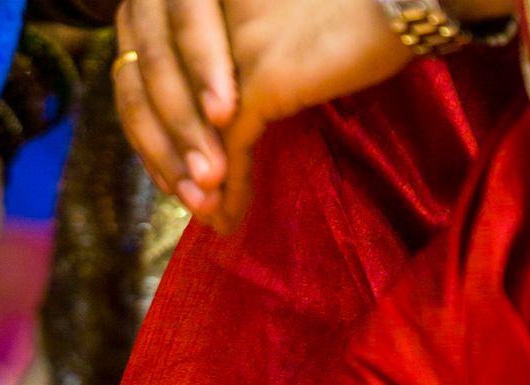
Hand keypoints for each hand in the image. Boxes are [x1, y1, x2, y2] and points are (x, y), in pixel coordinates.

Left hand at [114, 0, 409, 227]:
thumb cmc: (362, 6)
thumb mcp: (283, 23)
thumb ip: (248, 48)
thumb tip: (224, 104)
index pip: (167, 64)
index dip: (166, 120)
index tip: (175, 158)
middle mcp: (207, 13)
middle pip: (171, 101)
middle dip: (175, 157)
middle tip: (185, 197)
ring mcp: (231, 47)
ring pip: (196, 131)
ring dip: (199, 183)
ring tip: (207, 216)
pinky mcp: (260, 82)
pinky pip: (230, 151)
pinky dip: (230, 190)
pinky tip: (229, 219)